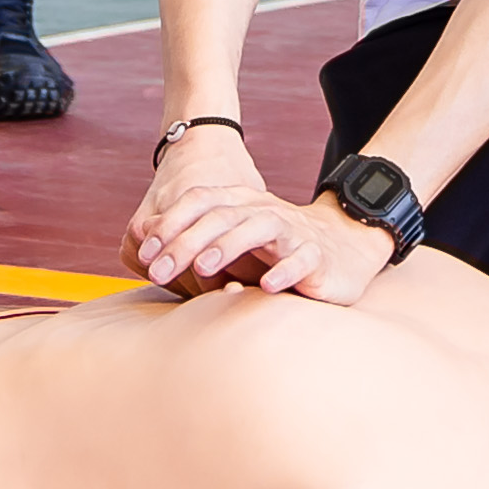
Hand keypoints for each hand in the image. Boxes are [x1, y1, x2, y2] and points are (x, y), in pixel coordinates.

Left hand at [132, 135, 400, 305]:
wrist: (344, 246)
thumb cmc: (278, 249)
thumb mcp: (237, 241)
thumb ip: (201, 246)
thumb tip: (149, 258)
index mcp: (241, 204)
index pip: (200, 202)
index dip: (170, 225)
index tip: (145, 254)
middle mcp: (263, 211)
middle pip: (221, 216)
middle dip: (186, 242)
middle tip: (158, 270)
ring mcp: (292, 231)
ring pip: (259, 228)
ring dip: (228, 246)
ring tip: (202, 267)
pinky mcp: (317, 256)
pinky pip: (301, 259)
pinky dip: (284, 270)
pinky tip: (267, 286)